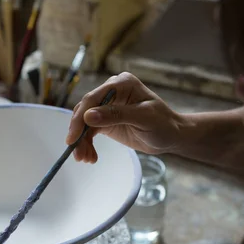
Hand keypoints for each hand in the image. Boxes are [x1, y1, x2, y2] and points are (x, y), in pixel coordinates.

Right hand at [67, 72, 186, 162]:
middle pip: (84, 110)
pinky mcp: (105, 120)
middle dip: (79, 133)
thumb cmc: (163, 124)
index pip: (93, 98)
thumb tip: (88, 116)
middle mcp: (111, 92)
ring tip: (85, 159)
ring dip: (82, 142)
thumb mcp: (143, 118)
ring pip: (84, 123)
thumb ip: (116, 115)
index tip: (73, 138)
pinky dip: (87, 144)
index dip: (80, 118)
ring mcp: (106, 106)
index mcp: (121, 84)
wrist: (171, 136)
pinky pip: (89, 131)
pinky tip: (90, 156)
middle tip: (77, 154)